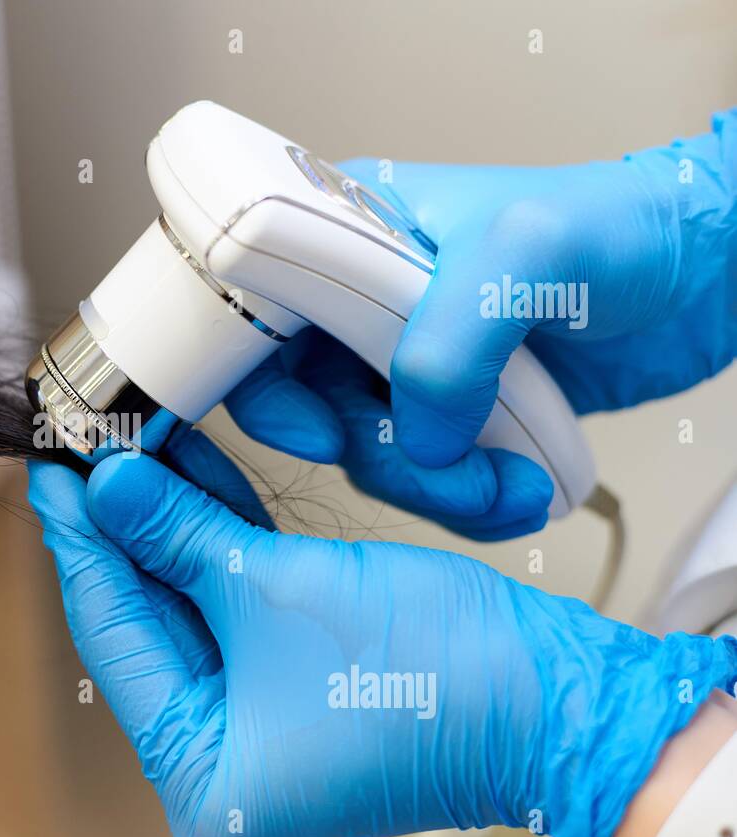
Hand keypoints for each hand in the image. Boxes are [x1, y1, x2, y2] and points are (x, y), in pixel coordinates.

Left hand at [27, 445, 736, 836]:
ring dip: (168, 527)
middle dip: (120, 531)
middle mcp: (226, 766)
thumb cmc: (439, 680)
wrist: (559, 695)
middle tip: (87, 451)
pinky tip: (189, 484)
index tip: (54, 472)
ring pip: (192, 608)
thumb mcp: (276, 589)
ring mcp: (264, 727)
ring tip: (133, 450)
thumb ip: (179, 535)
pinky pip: (237, 608)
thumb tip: (110, 488)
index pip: (115, 637)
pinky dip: (217, 546)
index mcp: (203, 782)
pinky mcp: (300, 688)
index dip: (80, 544)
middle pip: (148, 624)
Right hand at [222, 108, 735, 529]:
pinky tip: (520, 488)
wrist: (708, 276)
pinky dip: (467, 504)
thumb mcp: (526, 252)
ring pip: (366, 456)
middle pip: (303, 406)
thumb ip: (450, 337)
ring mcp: (404, 364)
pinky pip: (424, 481)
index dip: (259, 382)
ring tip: (508, 481)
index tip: (316, 428)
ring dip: (434, 490)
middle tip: (442, 464)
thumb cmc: (621, 226)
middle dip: (373, 455)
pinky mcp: (450, 414)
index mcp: (348, 233)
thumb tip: (417, 435)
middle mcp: (361, 302)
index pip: (252, 312)